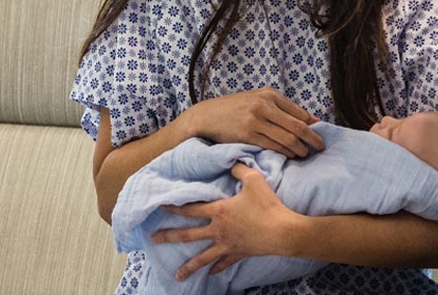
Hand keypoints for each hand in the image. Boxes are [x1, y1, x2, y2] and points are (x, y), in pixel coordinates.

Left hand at [153, 164, 305, 279]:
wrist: (283, 232)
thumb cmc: (268, 205)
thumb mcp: (254, 180)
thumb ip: (239, 169)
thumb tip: (231, 162)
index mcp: (219, 211)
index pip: (190, 209)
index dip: (174, 207)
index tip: (159, 207)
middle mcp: (219, 230)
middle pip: (189, 235)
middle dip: (169, 237)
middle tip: (153, 239)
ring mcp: (228, 244)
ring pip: (203, 257)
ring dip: (189, 267)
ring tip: (177, 276)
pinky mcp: (239, 254)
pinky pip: (224, 263)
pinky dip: (216, 268)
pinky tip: (210, 274)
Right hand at [176, 87, 324, 157]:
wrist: (206, 116)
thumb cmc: (234, 109)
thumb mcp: (257, 100)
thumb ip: (281, 108)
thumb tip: (311, 120)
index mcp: (269, 94)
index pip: (300, 113)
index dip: (313, 127)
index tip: (320, 135)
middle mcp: (263, 105)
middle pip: (298, 126)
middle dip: (313, 139)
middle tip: (321, 148)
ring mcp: (255, 120)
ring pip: (287, 138)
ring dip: (300, 149)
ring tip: (304, 155)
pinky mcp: (247, 135)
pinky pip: (273, 146)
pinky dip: (285, 153)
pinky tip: (289, 156)